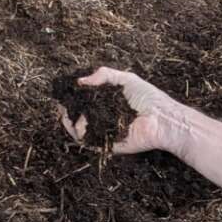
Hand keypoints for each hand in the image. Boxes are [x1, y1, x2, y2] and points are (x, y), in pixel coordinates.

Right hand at [64, 67, 192, 155]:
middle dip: (67, 112)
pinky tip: (76, 124)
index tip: (63, 93)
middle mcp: (105, 119)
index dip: (73, 98)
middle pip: (79, 117)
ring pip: (80, 131)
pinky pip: (89, 143)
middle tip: (60, 106)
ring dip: (70, 123)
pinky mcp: (108, 146)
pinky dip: (79, 135)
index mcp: (109, 104)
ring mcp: (106, 133)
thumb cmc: (149, 98)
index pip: (85, 102)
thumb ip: (104, 75)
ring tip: (66, 115)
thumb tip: (80, 81)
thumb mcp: (126, 79)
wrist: (162, 119)